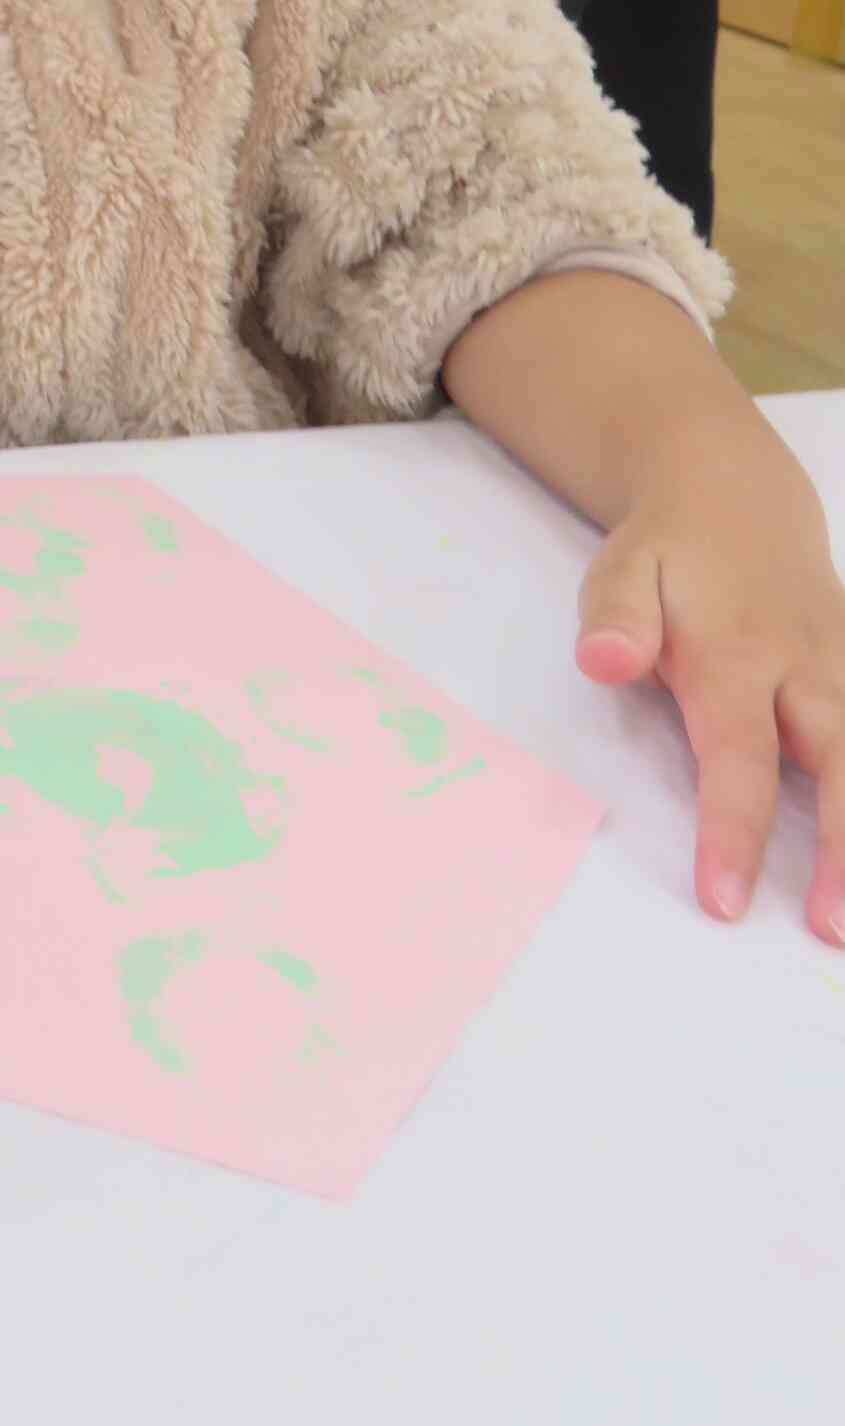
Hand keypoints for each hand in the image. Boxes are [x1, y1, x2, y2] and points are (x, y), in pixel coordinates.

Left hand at [578, 465, 844, 939]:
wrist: (735, 493)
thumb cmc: (670, 551)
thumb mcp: (624, 569)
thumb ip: (615, 619)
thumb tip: (604, 663)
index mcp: (738, 657)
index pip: (738, 757)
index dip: (733, 831)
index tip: (726, 900)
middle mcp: (806, 670)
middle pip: (838, 768)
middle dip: (843, 853)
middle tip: (832, 931)